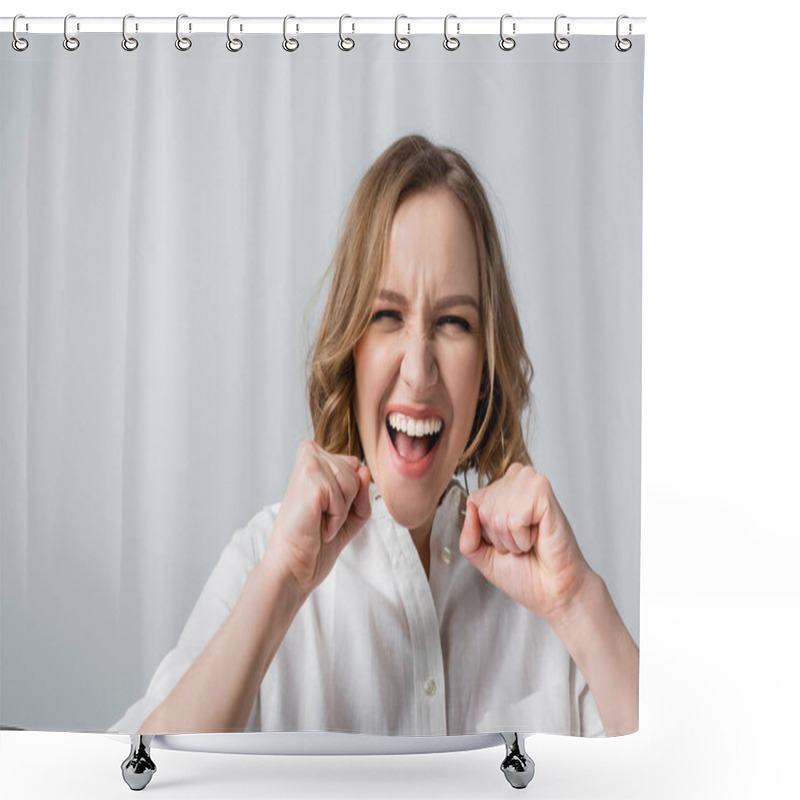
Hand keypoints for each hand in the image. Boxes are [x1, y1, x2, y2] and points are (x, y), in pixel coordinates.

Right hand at [266, 440, 371, 596]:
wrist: (294, 566)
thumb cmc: (316, 540)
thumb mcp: (351, 512)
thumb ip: (362, 490)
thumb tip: (363, 469)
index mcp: (316, 457)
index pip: (356, 465)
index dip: (350, 495)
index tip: (326, 509)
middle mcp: (310, 455)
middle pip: (357, 473)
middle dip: (348, 502)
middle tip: (322, 516)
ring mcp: (309, 465)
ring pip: (353, 482)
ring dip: (342, 511)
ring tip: (320, 520)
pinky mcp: (310, 481)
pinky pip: (344, 498)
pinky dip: (337, 519)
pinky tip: (317, 524)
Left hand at [459, 463, 593, 623]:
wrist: (552, 591)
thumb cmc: (525, 571)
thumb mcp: (482, 554)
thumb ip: (467, 534)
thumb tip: (470, 507)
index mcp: (502, 488)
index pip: (473, 502)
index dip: (485, 531)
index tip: (508, 539)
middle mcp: (516, 479)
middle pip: (483, 509)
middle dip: (498, 536)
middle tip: (521, 543)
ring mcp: (529, 482)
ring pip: (496, 514)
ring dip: (511, 539)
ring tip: (529, 541)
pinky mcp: (542, 491)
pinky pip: (514, 518)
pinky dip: (522, 537)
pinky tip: (538, 537)